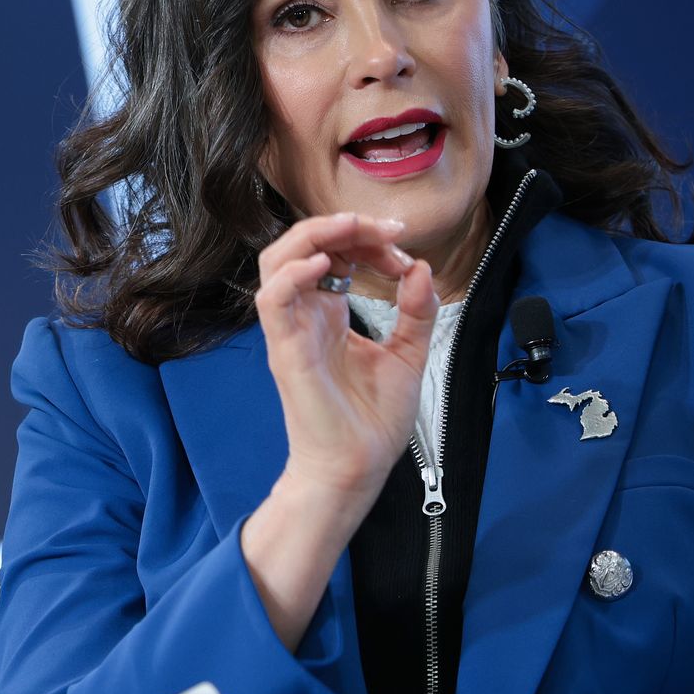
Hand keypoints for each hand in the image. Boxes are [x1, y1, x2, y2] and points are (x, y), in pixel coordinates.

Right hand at [252, 212, 438, 504]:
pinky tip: (325, 265)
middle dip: (341, 225)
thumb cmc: (372, 420)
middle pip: (300, 246)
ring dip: (312, 236)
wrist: (356, 467)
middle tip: (385, 229)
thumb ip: (415, 311)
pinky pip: (272, 300)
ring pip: (275, 262)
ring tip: (350, 228)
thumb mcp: (408, 354)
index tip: (403, 247)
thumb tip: (421, 268)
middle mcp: (304, 316)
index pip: (333, 254)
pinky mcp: (286, 350)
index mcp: (328, 314)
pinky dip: (292, 274)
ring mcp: (291, 331)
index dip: (366, 238)